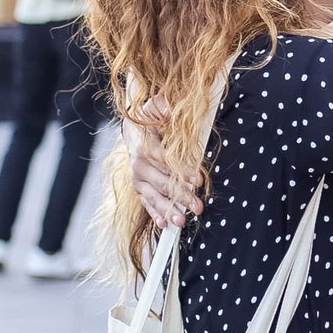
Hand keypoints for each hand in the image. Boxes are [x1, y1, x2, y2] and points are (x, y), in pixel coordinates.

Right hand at [124, 98, 202, 228]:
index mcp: (145, 146)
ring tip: (182, 221)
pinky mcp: (140, 188)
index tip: (199, 180)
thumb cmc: (149, 119)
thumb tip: (169, 108)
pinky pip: (147, 203)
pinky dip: (155, 214)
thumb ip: (162, 107)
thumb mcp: (155, 107)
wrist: (132, 130)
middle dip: (182, 196)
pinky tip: (165, 224)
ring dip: (169, 210)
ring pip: (155, 197)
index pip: (166, 161)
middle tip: (197, 206)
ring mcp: (138, 179)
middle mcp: (139, 165)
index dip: (183, 171)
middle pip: (163, 183)